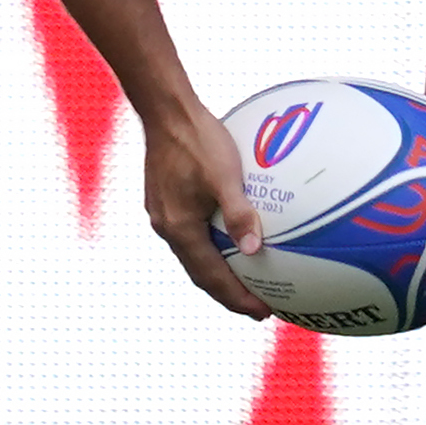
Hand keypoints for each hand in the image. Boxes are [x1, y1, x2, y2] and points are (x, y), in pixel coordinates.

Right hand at [139, 104, 270, 317]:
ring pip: (193, 257)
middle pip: (200, 275)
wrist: (165, 111)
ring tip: (244, 284)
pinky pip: (189, 237)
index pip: (212, 278)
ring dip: (218, 275)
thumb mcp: (225, 175)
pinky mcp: (163, 200)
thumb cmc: (198, 139)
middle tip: (258, 308)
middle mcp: (167, 228)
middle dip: (229, 295)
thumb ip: (239, 213)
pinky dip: (209, 252)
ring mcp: (162, 215)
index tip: (264, 313)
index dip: (238, 299)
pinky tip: (226, 243)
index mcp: (180, 229)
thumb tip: (255, 249)